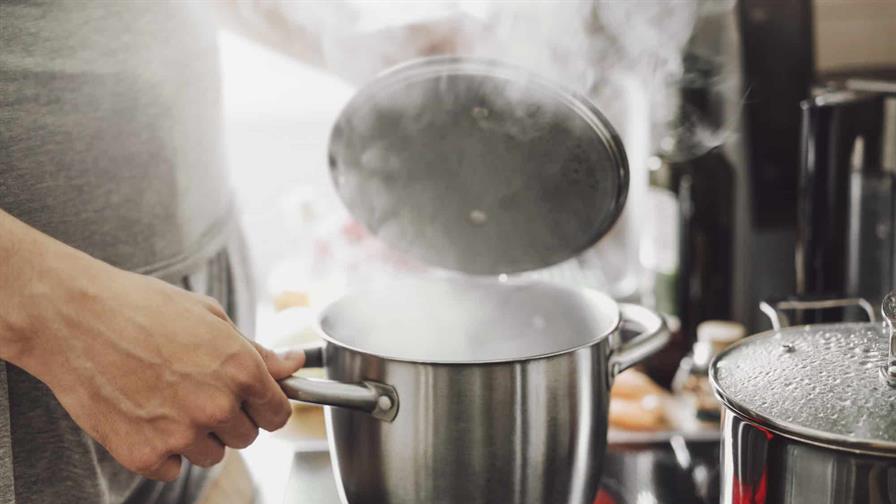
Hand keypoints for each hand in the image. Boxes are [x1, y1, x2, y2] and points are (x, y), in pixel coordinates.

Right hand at [7, 241, 303, 480]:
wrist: (73, 318)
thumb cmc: (140, 308)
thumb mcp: (210, 317)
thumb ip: (256, 351)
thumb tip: (293, 365)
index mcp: (239, 369)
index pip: (278, 414)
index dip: (267, 407)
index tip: (255, 403)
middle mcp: (216, 405)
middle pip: (247, 437)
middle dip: (231, 418)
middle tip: (198, 390)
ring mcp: (180, 434)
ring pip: (211, 455)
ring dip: (197, 436)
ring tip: (166, 397)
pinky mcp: (144, 455)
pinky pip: (173, 468)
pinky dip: (162, 450)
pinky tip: (145, 415)